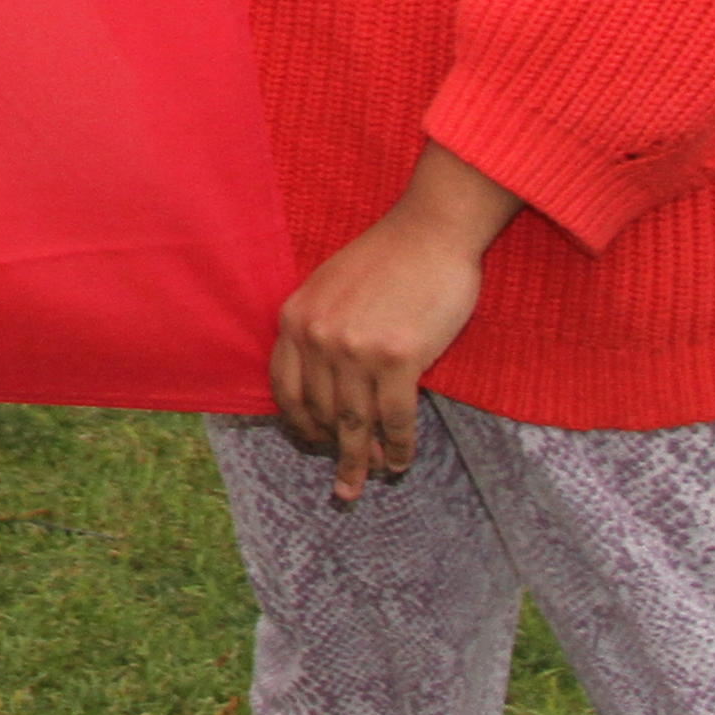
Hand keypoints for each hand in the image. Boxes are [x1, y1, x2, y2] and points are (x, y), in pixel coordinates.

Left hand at [271, 144, 522, 499]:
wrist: (429, 233)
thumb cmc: (386, 259)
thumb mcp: (330, 287)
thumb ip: (319, 328)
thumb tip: (324, 383)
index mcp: (295, 316)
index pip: (284, 387)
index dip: (297, 424)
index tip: (310, 444)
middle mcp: (317, 336)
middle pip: (320, 412)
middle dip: (333, 450)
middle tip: (345, 481)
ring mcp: (355, 349)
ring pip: (354, 424)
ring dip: (362, 460)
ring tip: (368, 482)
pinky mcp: (397, 359)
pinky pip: (394, 420)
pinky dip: (397, 447)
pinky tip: (400, 462)